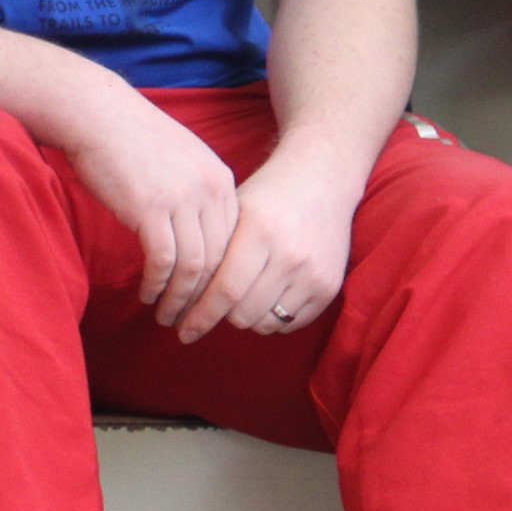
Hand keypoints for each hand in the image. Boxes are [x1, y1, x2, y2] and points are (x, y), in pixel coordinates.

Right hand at [61, 80, 242, 315]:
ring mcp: (182, 199)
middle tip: (193, 320)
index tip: (211, 299)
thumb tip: (200, 238)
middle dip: (207, 296)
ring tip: (168, 317)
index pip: (235, 241)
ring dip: (181, 298)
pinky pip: (164, 261)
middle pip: (221, 259)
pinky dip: (158, 285)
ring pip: (195, 266)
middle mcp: (210, 190)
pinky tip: (148, 296)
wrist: (98, 114)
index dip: (224, 275)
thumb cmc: (133, 141)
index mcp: (222, 180)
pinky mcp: (150, 209)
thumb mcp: (183, 163)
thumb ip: (198, 196)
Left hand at [173, 149, 360, 341]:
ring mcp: (314, 272)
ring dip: (248, 317)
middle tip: (215, 306)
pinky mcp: (329, 286)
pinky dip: (274, 318)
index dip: (200, 316)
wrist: (323, 180)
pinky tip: (267, 298)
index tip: (182, 331)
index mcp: (261, 231)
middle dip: (221, 316)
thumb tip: (183, 301)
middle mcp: (291, 254)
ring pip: (266, 323)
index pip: (224, 290)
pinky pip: (292, 323)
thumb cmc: (268, 195)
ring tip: (243, 298)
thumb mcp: (235, 211)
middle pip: (243, 313)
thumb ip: (213, 254)